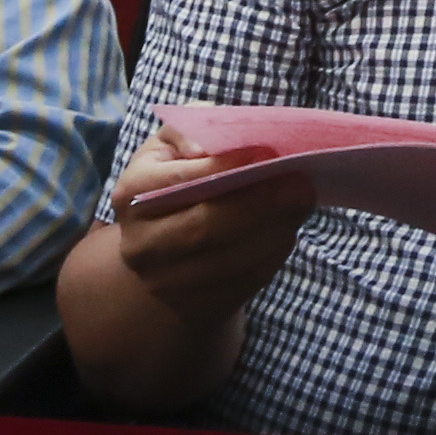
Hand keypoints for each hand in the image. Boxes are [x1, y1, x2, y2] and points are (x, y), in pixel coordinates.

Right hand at [106, 145, 323, 314]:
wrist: (160, 249)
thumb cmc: (176, 179)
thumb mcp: (172, 145)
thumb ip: (193, 129)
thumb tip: (208, 147)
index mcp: (133, 193)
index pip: (179, 181)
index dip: (224, 168)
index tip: (267, 153)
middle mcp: (142, 243)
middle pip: (206, 227)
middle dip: (260, 204)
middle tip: (302, 184)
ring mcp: (166, 280)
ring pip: (229, 260)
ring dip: (273, 232)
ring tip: (302, 204)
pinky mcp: (195, 305)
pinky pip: (242, 281)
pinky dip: (271, 255)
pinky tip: (287, 231)